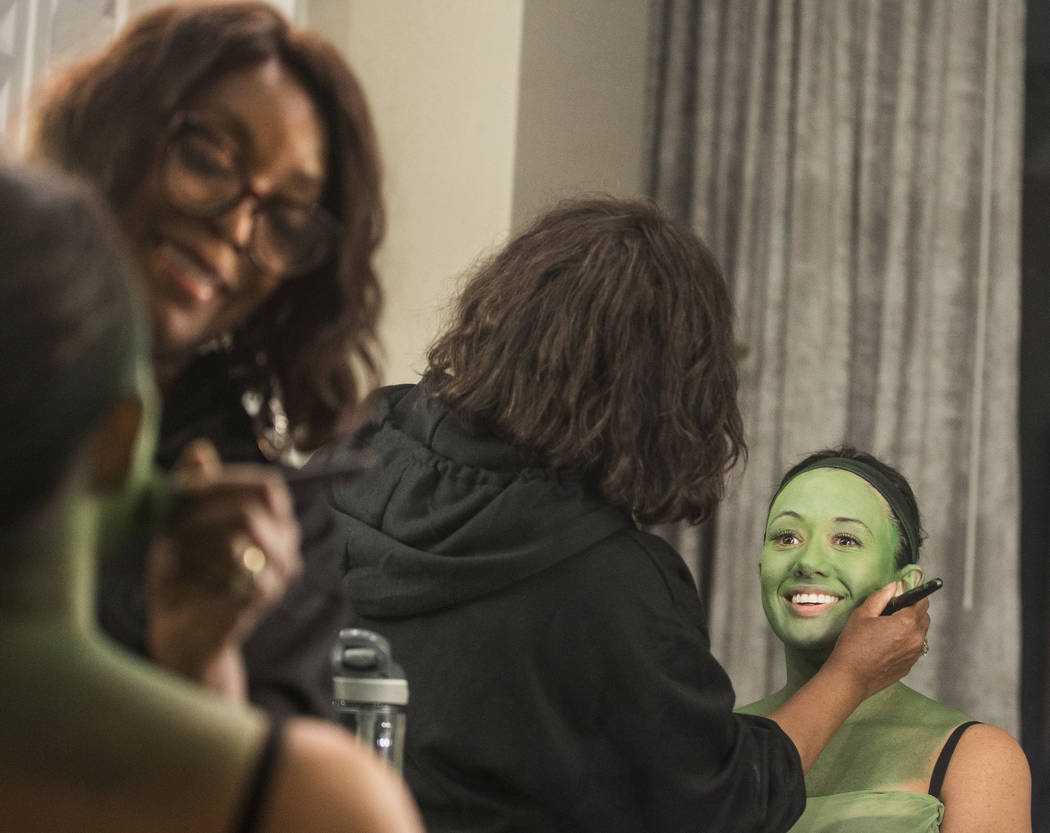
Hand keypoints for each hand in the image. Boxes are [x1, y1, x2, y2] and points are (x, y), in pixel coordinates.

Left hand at [145, 440, 301, 698]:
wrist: (179, 635)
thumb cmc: (180, 577)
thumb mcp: (178, 523)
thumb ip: (192, 487)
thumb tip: (200, 448)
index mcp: (271, 522)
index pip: (266, 484)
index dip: (227, 479)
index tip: (187, 485)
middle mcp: (286, 542)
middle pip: (259, 499)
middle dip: (210, 504)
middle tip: (176, 524)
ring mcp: (281, 568)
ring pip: (246, 523)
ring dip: (204, 535)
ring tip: (184, 556)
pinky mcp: (267, 591)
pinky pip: (238, 556)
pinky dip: (207, 562)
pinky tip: (194, 578)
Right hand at [824, 581, 930, 699]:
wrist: (851, 677)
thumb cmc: (853, 645)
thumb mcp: (862, 614)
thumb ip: (881, 597)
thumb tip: (895, 586)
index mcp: (906, 623)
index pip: (922, 601)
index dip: (912, 596)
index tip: (901, 596)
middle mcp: (916, 639)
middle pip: (924, 617)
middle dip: (912, 611)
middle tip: (891, 613)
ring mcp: (915, 654)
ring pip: (921, 633)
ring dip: (910, 627)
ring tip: (887, 630)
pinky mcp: (910, 665)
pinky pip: (914, 647)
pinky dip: (906, 642)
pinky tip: (887, 644)